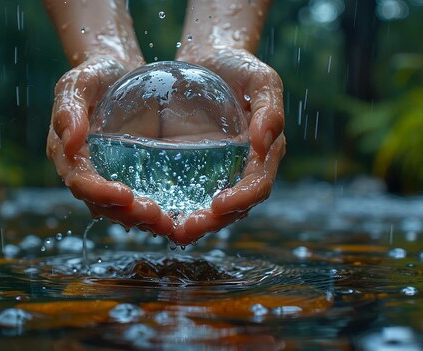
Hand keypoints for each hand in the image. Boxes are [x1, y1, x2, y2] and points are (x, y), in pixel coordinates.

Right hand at [46, 56, 173, 235]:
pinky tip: (174, 217)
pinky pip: (136, 200)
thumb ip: (69, 108)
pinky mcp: (127, 175)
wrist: (116, 71)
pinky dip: (151, 211)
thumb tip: (71, 141)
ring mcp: (106, 176)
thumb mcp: (78, 82)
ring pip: (120, 209)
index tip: (125, 195)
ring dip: (142, 219)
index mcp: (67, 154)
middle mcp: (84, 172)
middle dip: (127, 213)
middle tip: (156, 216)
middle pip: (101, 204)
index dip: (100, 193)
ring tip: (169, 224)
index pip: (80, 182)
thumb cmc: (95, 74)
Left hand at [171, 48, 285, 244]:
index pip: (258, 186)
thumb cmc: (238, 66)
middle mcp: (244, 170)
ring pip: (210, 209)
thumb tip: (266, 143)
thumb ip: (269, 107)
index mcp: (265, 154)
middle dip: (212, 223)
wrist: (210, 60)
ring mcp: (219, 172)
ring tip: (170, 231)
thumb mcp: (260, 79)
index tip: (218, 205)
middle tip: (186, 229)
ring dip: (193, 224)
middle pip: (234, 208)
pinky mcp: (194, 169)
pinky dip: (175, 208)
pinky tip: (153, 213)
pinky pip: (188, 195)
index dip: (241, 199)